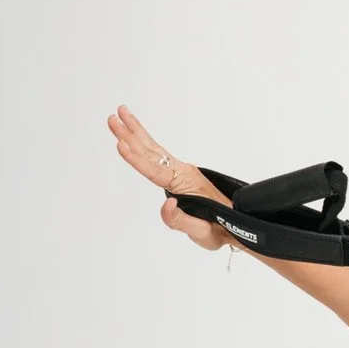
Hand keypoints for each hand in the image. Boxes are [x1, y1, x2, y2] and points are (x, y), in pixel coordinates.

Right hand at [107, 104, 230, 249]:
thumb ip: (179, 220)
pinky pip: (158, 155)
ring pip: (154, 149)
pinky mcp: (179, 174)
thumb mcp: (199, 232)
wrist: (235, 226)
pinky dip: (145, 142)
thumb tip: (166, 203)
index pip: (154, 171)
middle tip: (113, 117)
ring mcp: (181, 171)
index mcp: (184, 184)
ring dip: (136, 132)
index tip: (120, 144)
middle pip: (151, 152)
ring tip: (120, 115)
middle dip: (131, 134)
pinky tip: (136, 137)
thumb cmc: (217, 230)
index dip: (136, 159)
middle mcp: (182, 173)